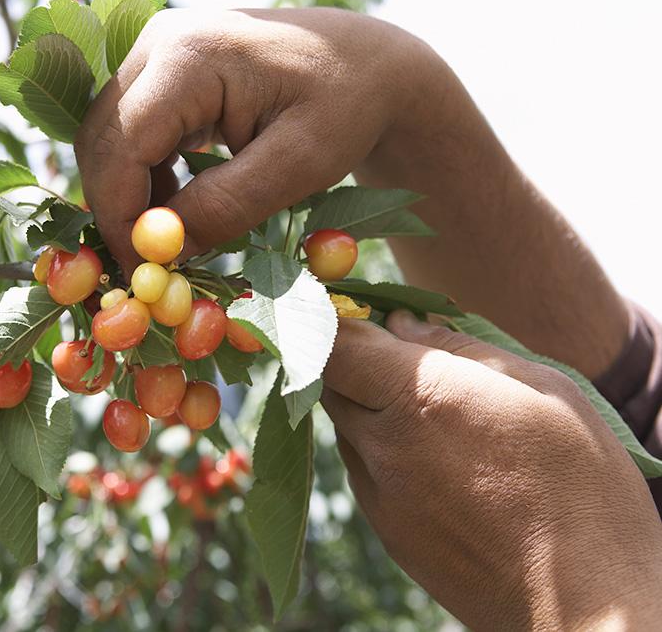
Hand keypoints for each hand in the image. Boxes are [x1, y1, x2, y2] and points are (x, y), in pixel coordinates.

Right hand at [75, 6, 627, 379]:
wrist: (367, 62)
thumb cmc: (345, 106)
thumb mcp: (298, 164)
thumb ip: (229, 204)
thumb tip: (166, 250)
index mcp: (190, 56)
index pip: (123, 145)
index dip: (120, 214)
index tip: (139, 271)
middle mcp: (159, 42)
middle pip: (102, 140)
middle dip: (116, 209)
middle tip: (146, 268)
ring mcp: (157, 50)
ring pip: (107, 136)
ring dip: (126, 194)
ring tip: (166, 240)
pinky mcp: (162, 67)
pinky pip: (128, 129)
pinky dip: (140, 175)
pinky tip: (174, 206)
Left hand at [322, 311, 661, 629]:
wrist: (587, 603)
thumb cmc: (580, 486)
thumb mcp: (543, 389)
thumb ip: (461, 348)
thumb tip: (404, 324)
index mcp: (418, 397)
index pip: (334, 343)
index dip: (340, 322)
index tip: (366, 315)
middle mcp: (383, 446)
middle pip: (331, 384)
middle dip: (357, 363)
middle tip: (407, 361)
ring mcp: (379, 495)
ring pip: (349, 430)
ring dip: (372, 411)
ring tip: (438, 420)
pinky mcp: (388, 534)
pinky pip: (367, 474)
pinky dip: (386, 455)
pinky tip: (440, 464)